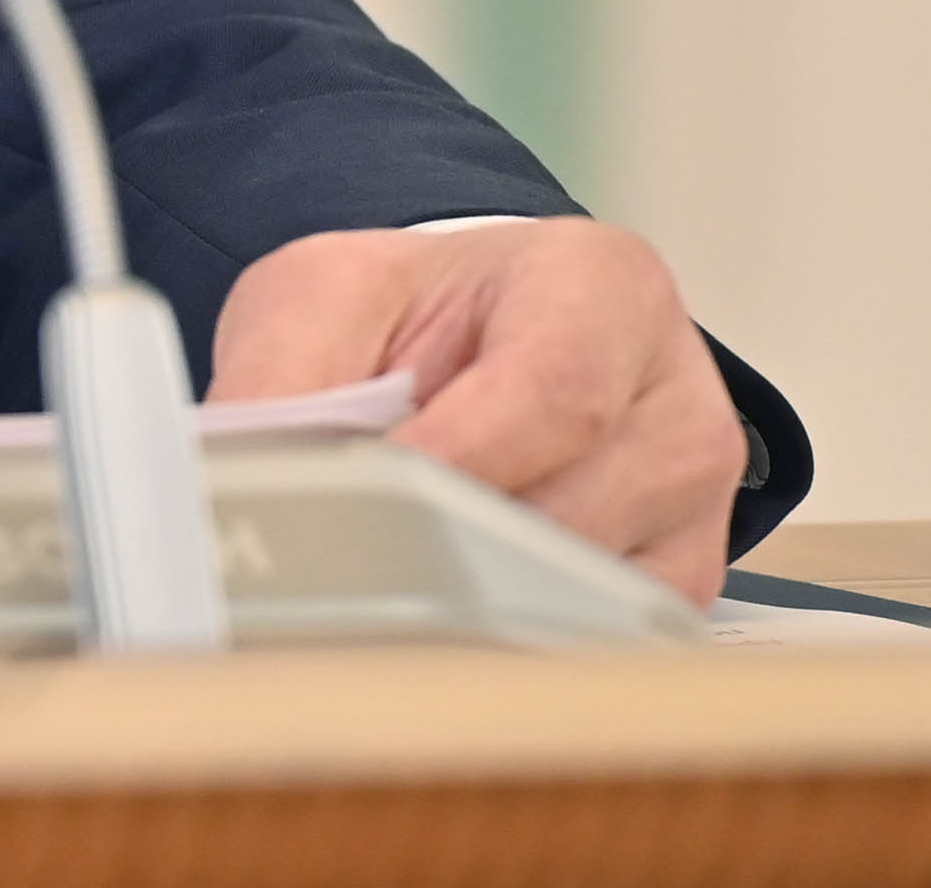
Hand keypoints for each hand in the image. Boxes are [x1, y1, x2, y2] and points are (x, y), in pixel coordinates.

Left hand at [210, 218, 744, 601]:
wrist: (477, 336)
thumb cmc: (417, 315)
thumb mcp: (329, 299)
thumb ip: (284, 377)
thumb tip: (236, 480)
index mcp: (604, 288)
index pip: (555, 391)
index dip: (456, 460)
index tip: (365, 501)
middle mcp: (675, 399)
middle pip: (572, 512)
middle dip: (444, 548)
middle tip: (340, 570)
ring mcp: (694, 505)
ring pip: (586, 594)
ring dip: (469, 605)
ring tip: (375, 583)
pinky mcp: (679, 586)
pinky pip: (597, 642)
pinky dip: (507, 641)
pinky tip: (435, 618)